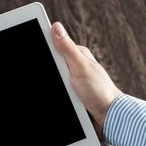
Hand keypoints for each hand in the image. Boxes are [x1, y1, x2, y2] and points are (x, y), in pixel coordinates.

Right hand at [51, 22, 122, 138]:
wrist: (110, 118)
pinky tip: (61, 100)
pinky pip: (59, 93)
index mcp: (78, 55)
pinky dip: (59, 96)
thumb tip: (56, 26)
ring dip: (55, 88)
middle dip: (49, 73)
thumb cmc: (99, 92)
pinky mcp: (72, 95)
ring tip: (63, 95)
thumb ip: (67, 49)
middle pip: (51, 65)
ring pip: (54, 79)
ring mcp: (73, 81)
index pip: (54, 46)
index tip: (36, 55)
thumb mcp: (80, 67)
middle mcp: (75, 67)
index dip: (42, 48)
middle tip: (59, 82)